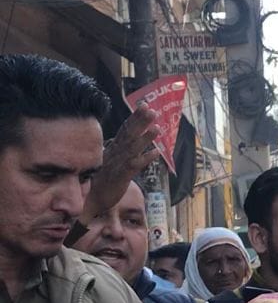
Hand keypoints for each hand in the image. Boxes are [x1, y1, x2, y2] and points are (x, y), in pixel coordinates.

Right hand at [82, 104, 160, 220]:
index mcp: (115, 147)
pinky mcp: (122, 176)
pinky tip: (156, 152)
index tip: (144, 105)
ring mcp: (118, 163)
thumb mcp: (113, 158)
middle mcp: (116, 153)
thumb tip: (127, 134)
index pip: (125, 129)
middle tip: (151, 110)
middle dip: (140, 121)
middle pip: (129, 134)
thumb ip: (121, 146)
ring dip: (145, 138)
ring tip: (157, 128)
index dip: (135, 117)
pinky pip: (134, 166)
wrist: (95, 197)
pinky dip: (145, 158)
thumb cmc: (105, 177)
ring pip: (133, 148)